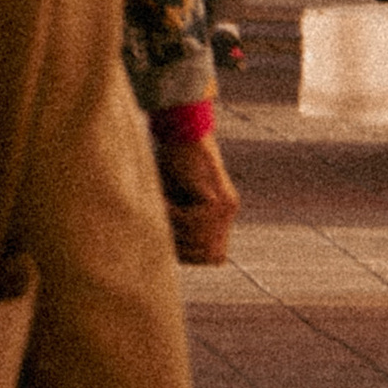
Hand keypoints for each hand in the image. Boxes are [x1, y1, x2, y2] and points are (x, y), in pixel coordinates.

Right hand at [154, 127, 238, 267]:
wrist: (181, 131)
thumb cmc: (170, 163)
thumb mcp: (174, 202)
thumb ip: (178, 226)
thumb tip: (165, 255)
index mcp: (223, 216)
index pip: (212, 256)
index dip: (188, 254)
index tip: (166, 238)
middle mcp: (229, 213)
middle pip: (209, 255)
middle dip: (181, 246)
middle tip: (161, 223)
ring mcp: (227, 207)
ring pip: (199, 241)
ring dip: (174, 229)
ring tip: (159, 209)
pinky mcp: (217, 199)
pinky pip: (192, 222)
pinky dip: (173, 214)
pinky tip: (162, 199)